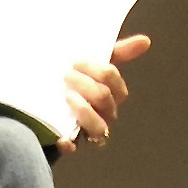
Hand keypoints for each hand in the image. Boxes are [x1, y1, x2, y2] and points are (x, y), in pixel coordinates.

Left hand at [60, 34, 150, 151]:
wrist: (41, 98)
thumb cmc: (75, 81)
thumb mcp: (92, 64)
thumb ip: (117, 52)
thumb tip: (146, 40)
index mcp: (111, 93)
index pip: (113, 80)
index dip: (98, 70)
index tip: (76, 61)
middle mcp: (104, 113)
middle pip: (104, 99)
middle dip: (86, 84)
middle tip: (66, 75)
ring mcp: (88, 129)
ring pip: (98, 126)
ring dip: (84, 110)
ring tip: (66, 97)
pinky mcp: (69, 143)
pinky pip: (73, 147)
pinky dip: (69, 143)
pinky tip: (61, 137)